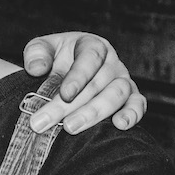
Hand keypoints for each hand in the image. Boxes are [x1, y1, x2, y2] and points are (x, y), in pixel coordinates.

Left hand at [22, 32, 146, 133]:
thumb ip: (36, 54)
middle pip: (97, 83)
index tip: (64, 94)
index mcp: (92, 46)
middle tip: (45, 122)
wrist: (66, 75)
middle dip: (70, 105)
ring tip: (70, 128)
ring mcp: (123, 81)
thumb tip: (36, 68)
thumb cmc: (55, 61)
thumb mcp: (41, 50)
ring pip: (117, 95)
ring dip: (94, 113)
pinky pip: (138, 105)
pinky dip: (132, 115)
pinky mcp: (131, 98)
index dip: (79, 76)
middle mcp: (111, 63)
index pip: (90, 58)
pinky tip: (119, 125)